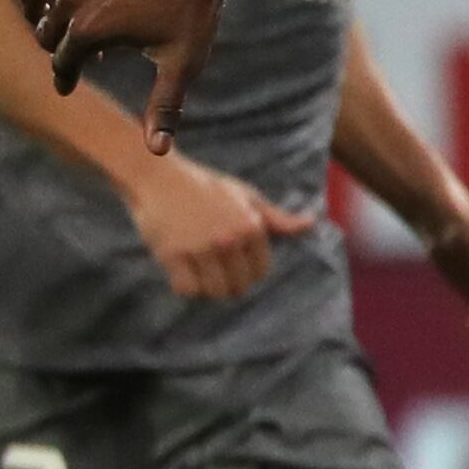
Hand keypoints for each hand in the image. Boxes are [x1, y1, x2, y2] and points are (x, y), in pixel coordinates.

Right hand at [20, 0, 224, 149]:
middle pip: (46, 29)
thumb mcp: (182, 60)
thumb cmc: (194, 6)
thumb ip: (165, 105)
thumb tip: (156, 150)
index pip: (64, 62)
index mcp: (88, 31)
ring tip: (49, 16)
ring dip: (38, 8)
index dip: (65, 77)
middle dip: (55, 46)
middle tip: (69, 53)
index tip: (66, 85)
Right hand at [121, 152, 310, 301]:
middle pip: (238, 287)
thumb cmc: (204, 186)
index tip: (234, 267)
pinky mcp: (173, 255)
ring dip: (206, 288)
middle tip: (213, 271)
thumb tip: (310, 224)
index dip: (247, 274)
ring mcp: (201, 248)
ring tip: (198, 272)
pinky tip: (181, 272)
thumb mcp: (245, 196)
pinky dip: (184, 287)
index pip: (260, 273)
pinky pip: (187, 290)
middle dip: (228, 285)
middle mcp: (229, 239)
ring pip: (214, 292)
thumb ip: (276, 218)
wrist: (157, 176)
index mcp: (251, 227)